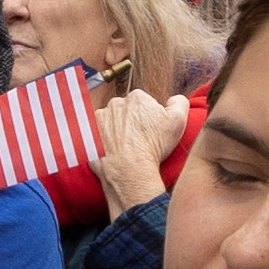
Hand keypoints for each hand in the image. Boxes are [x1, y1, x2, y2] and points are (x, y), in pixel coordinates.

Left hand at [94, 86, 183, 213]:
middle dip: (131, 121)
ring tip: (123, 147)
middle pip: (125, 110)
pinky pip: (95, 131)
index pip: (144, 103)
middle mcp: (116, 103)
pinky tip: (110, 149)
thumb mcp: (178, 122)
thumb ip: (179, 102)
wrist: (129, 170)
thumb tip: (175, 99)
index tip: (150, 130)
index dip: (149, 117)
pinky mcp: (88, 131)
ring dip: (115, 129)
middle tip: (138, 140)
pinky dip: (101, 138)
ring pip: (110, 120)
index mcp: (137, 97)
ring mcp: (100, 117)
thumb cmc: (153, 147)